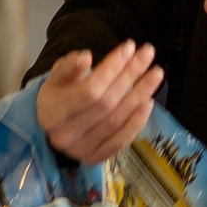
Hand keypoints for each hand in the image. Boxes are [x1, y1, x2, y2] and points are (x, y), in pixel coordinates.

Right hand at [36, 43, 163, 164]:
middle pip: (107, 103)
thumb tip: (86, 57)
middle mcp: (65, 134)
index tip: (129, 47)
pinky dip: (137, 121)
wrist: (54, 127)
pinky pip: (121, 140)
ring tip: (155, 74)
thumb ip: (69, 66)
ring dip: (140, 95)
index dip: (112, 68)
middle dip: (130, 75)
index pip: (89, 89)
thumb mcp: (57, 76)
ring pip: (116, 120)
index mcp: (51, 111)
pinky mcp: (94, 159)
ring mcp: (81, 150)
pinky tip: (148, 102)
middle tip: (148, 54)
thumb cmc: (58, 95)